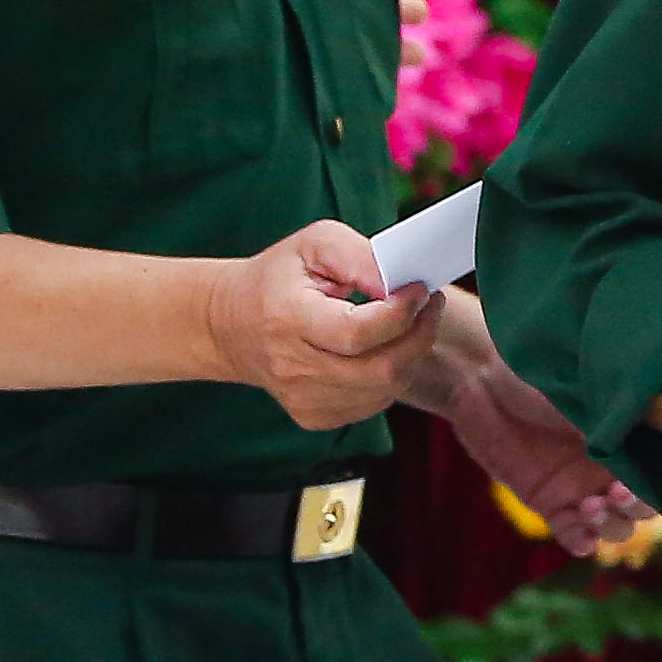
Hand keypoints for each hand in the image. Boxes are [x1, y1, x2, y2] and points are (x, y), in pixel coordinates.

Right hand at [209, 221, 444, 430]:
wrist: (233, 325)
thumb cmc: (279, 279)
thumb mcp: (315, 245)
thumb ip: (361, 258)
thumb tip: (401, 284)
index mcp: (288, 318)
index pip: (357, 333)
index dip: (400, 313)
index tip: (421, 290)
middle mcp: (293, 366)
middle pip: (381, 369)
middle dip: (419, 335)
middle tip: (428, 305)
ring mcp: (303, 398)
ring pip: (385, 389)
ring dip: (409, 355)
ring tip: (407, 324)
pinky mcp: (314, 416)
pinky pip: (374, 403)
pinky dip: (390, 377)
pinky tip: (381, 350)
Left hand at [408, 289, 653, 556]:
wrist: (481, 384)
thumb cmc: (535, 377)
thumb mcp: (579, 395)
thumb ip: (607, 423)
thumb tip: (630, 442)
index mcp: (628, 439)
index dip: (658, 485)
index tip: (637, 477)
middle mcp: (611, 468)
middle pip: (645, 508)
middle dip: (637, 507)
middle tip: (615, 493)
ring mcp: (582, 490)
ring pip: (616, 527)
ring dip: (609, 524)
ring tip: (587, 505)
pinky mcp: (551, 506)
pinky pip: (576, 536)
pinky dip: (581, 540)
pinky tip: (576, 530)